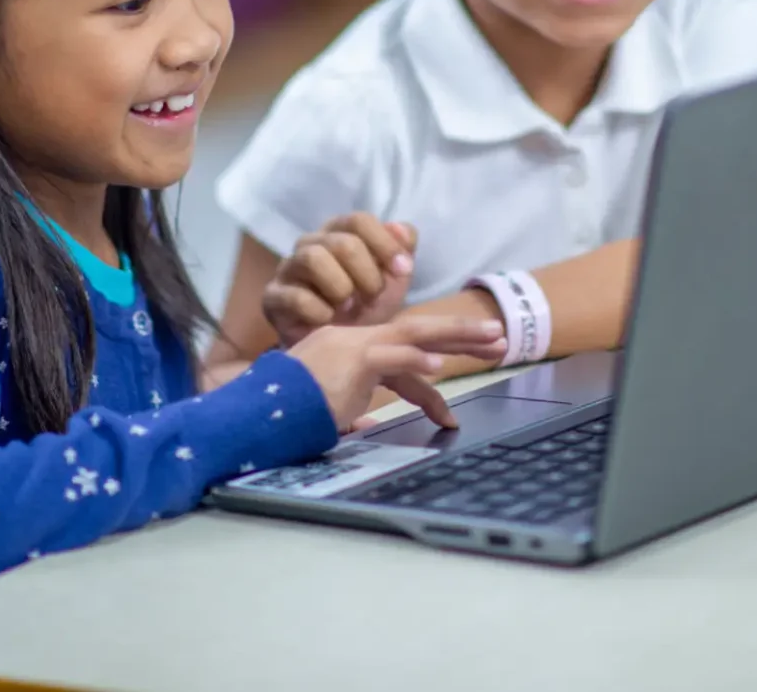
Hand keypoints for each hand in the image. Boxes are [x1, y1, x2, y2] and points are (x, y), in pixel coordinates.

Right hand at [263, 214, 416, 346]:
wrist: (340, 351)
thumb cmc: (365, 307)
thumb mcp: (393, 281)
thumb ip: (402, 250)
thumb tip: (400, 230)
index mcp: (339, 233)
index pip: (359, 221)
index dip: (385, 243)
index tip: (403, 270)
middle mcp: (311, 243)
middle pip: (342, 242)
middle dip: (367, 273)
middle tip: (373, 296)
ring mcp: (288, 268)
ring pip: (313, 258)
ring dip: (341, 286)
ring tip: (349, 307)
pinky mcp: (272, 297)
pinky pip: (295, 296)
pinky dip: (319, 311)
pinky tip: (328, 321)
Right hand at [287, 313, 505, 431]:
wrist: (256, 412)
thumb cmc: (284, 415)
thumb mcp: (325, 412)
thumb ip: (350, 414)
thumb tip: (369, 425)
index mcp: (351, 351)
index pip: (401, 351)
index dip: (434, 365)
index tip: (458, 387)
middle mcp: (355, 341)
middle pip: (418, 332)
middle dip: (462, 334)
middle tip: (500, 339)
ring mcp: (353, 347)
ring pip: (414, 334)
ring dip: (457, 337)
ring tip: (492, 341)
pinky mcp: (348, 361)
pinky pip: (390, 358)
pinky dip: (416, 361)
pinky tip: (440, 368)